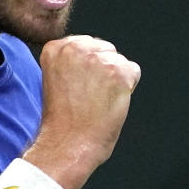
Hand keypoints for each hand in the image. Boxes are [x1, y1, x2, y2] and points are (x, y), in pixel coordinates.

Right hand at [24, 35, 140, 188]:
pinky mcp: (118, 73)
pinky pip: (133, 72)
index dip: (86, 68)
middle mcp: (76, 48)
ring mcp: (98, 59)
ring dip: (115, 79)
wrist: (68, 144)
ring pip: (119, 61)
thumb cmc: (62, 119)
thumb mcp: (55, 78)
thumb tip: (94, 54)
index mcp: (55, 48)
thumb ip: (70, 61)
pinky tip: (111, 102)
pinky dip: (127, 88)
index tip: (78, 86)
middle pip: (104, 49)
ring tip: (98, 101)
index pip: (85, 44)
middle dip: (102, 69)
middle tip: (89, 95)